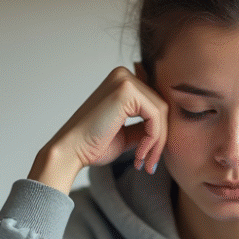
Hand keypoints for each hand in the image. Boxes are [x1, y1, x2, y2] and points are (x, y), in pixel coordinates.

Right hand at [28, 67, 167, 193]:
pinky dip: (153, 139)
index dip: (158, 132)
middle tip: (150, 163)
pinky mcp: (126, 90)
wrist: (70, 152)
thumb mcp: (128, 133)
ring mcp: (124, 80)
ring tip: (144, 162)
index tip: (150, 157)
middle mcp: (123, 74)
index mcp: (122, 81)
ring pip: (161, 112)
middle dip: (160, 138)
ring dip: (157, 142)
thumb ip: (145, 125)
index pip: (155, 104)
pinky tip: (139, 156)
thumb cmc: (93, 145)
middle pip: (161, 106)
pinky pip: (155, 116)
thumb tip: (168, 128)